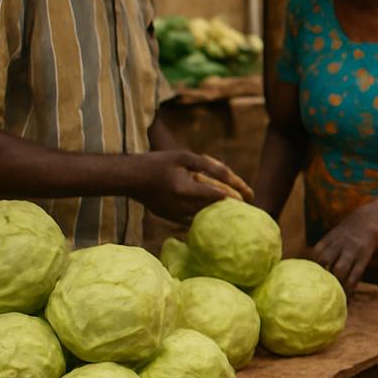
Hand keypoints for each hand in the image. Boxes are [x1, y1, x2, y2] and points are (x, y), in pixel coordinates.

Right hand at [129, 150, 253, 222]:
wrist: (129, 178)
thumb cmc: (157, 162)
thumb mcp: (183, 156)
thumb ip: (208, 165)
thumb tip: (230, 176)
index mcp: (185, 189)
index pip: (217, 195)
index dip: (234, 197)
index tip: (248, 197)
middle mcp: (180, 205)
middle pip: (212, 209)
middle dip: (230, 208)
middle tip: (247, 206)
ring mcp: (173, 214)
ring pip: (203, 218)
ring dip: (218, 215)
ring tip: (234, 212)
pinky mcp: (169, 218)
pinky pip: (192, 221)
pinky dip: (203, 219)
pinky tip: (213, 216)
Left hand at [311, 198, 377, 291]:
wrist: (376, 214)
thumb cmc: (356, 226)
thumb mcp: (338, 231)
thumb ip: (329, 245)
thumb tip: (318, 262)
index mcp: (330, 238)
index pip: (315, 254)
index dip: (310, 267)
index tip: (308, 280)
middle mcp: (339, 243)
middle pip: (324, 263)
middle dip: (320, 278)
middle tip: (318, 293)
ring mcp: (352, 249)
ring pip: (339, 270)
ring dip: (335, 285)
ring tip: (334, 299)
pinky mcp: (365, 255)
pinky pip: (356, 274)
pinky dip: (351, 287)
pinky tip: (348, 297)